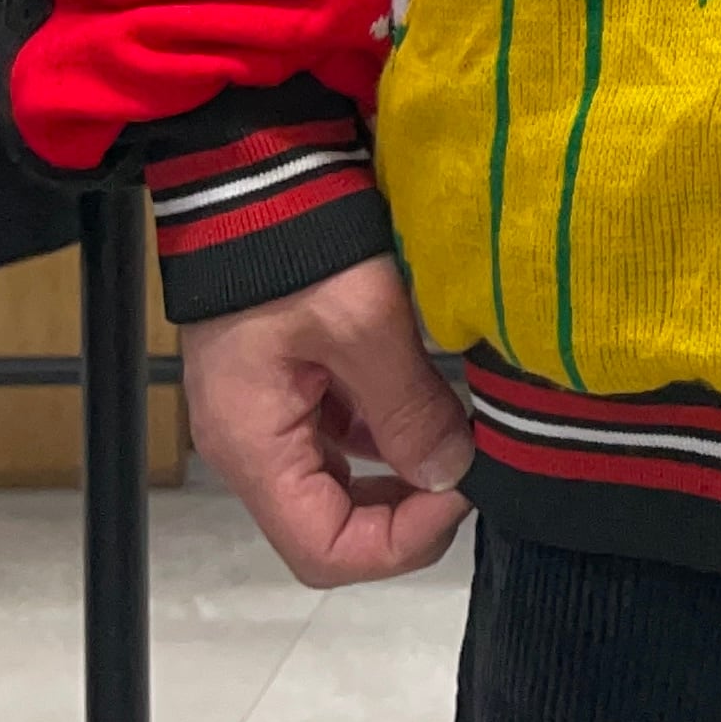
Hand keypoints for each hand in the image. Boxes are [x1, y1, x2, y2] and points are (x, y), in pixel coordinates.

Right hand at [182, 258, 473, 587]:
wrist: (253, 170)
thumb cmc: (296, 242)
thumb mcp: (365, 323)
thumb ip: (409, 408)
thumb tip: (452, 473)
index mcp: (253, 446)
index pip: (324, 551)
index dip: (401, 540)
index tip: (461, 490)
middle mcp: (250, 446)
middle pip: (331, 529)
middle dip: (407, 515)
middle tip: (469, 468)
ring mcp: (268, 415)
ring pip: (340, 486)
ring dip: (401, 477)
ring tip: (459, 438)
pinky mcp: (289, 384)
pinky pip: (340, 438)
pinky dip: (388, 435)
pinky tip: (430, 405)